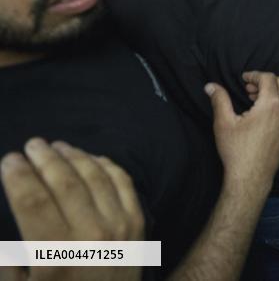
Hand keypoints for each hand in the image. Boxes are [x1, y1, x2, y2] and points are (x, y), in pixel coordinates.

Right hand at [0, 139, 142, 280]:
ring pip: (96, 177)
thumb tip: (12, 220)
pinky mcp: (139, 227)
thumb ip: (9, 261)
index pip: (33, 202)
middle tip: (32, 143)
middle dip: (45, 158)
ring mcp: (120, 229)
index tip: (9, 159)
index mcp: (55, 256)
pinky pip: (124, 184)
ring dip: (75, 156)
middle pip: (65, 183)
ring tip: (57, 146)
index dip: (19, 176)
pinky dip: (107, 166)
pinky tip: (92, 158)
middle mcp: (91, 238)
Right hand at [205, 72, 278, 191]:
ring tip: (254, 103)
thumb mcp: (224, 122)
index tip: (244, 78)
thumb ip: (219, 99)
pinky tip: (263, 118)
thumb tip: (210, 86)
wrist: (251, 177)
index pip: (268, 78)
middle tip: (250, 89)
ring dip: (273, 94)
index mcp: (271, 104)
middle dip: (266, 81)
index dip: (254, 74)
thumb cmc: (236, 150)